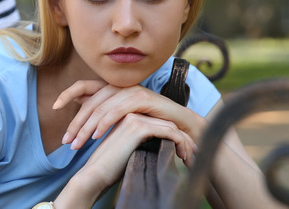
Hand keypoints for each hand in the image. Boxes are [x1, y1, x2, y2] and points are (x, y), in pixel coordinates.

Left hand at [53, 80, 203, 150]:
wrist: (180, 124)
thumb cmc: (150, 122)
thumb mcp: (122, 116)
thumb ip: (103, 109)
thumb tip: (80, 107)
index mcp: (111, 87)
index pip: (83, 86)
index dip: (67, 93)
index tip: (53, 107)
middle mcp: (119, 86)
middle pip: (89, 102)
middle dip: (75, 123)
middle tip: (66, 141)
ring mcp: (130, 90)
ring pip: (101, 108)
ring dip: (86, 128)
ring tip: (77, 144)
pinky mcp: (142, 98)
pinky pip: (117, 111)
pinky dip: (105, 123)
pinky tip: (97, 136)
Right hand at [58, 112, 196, 205]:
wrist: (94, 174)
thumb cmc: (108, 168)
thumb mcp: (126, 151)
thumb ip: (140, 143)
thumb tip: (162, 148)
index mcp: (127, 118)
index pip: (159, 123)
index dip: (175, 137)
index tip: (186, 151)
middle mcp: (130, 113)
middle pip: (168, 123)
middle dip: (184, 139)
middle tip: (194, 155)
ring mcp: (134, 118)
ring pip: (171, 127)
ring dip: (185, 143)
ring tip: (190, 159)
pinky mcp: (138, 127)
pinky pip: (169, 131)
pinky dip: (180, 143)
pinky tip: (183, 156)